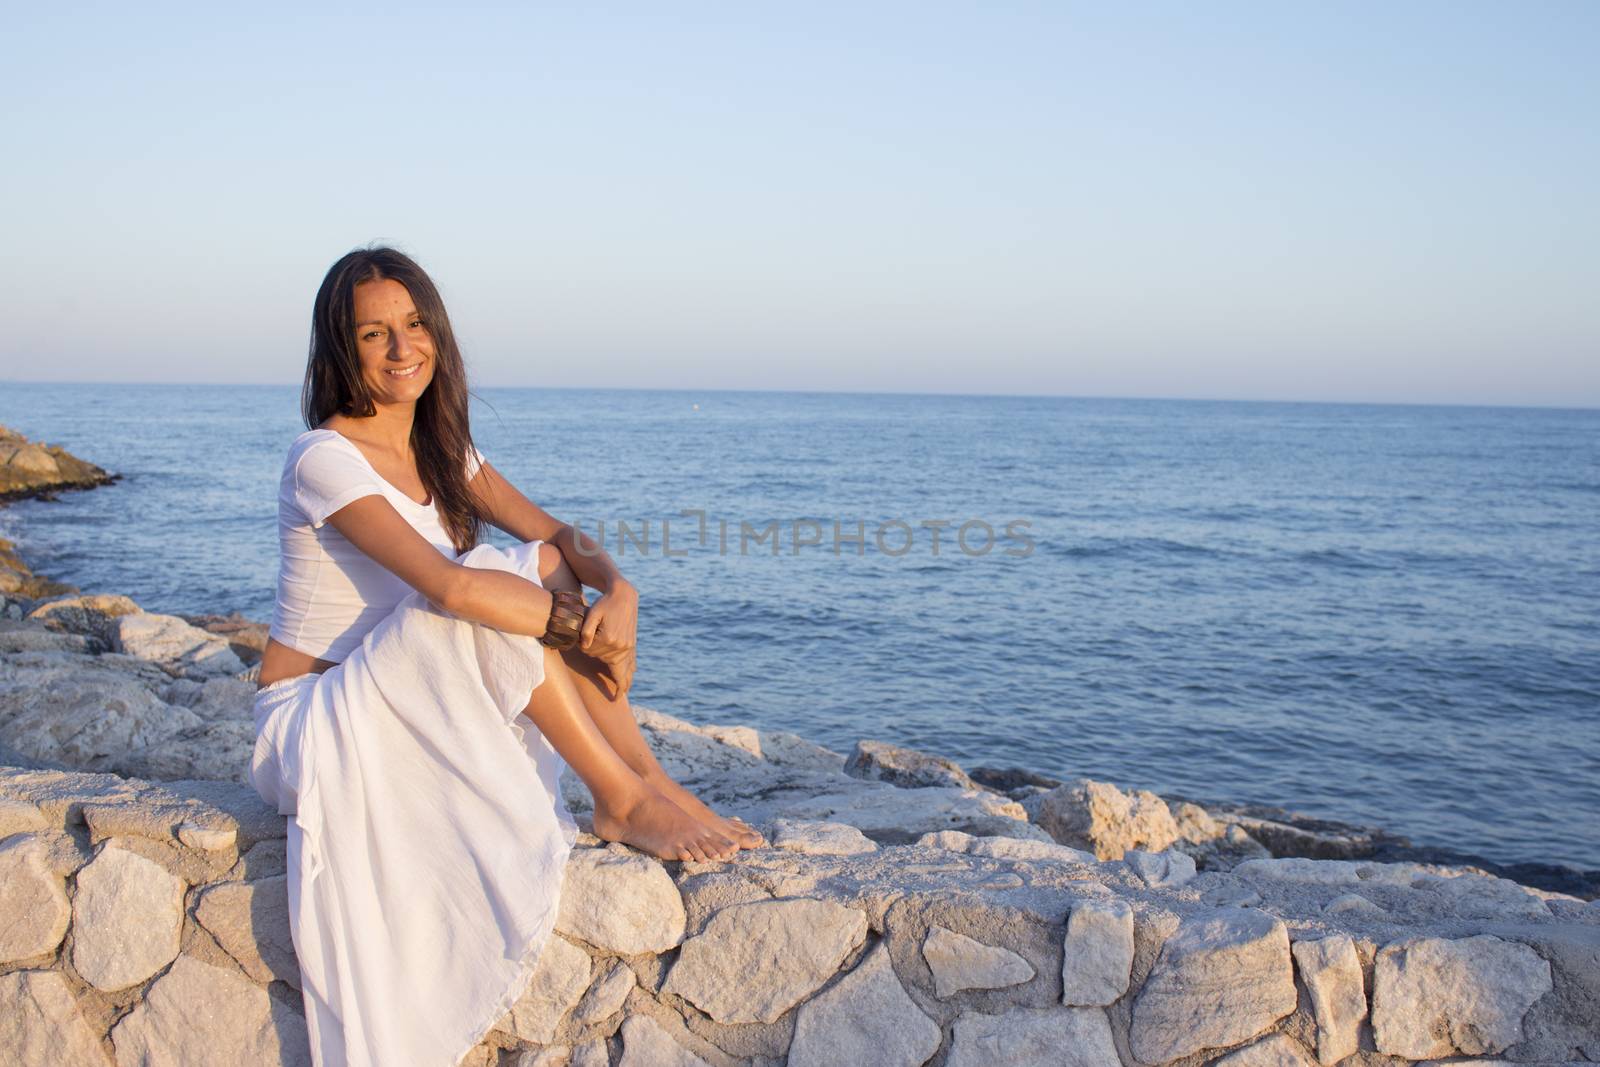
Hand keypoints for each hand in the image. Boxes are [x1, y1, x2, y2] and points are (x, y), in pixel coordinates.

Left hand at [581, 579, 636, 694]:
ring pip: (619, 668)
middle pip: (602, 659)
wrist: (624, 596)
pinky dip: (629, 675)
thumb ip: (586, 630)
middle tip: (590, 645)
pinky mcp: (632, 645)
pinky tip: (628, 684)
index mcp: (609, 639)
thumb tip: (584, 646)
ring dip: (618, 678)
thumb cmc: (605, 603)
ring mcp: (628, 647)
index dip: (583, 645)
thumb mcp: (592, 613)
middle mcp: (620, 646)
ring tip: (620, 695)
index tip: (583, 637)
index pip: (589, 651)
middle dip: (595, 654)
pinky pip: (630, 665)